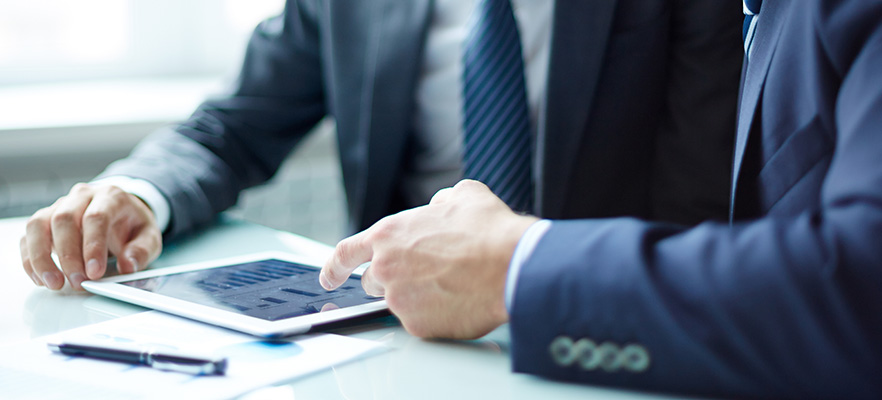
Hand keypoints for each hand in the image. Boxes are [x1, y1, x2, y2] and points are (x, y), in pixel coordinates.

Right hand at [20, 183, 161, 290]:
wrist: (121, 213)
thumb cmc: (132, 225)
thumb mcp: (149, 236)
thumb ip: (142, 250)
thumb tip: (128, 266)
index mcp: (110, 197)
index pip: (96, 217)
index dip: (93, 246)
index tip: (94, 272)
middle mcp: (81, 197)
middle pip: (64, 220)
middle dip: (68, 255)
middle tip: (77, 281)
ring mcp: (59, 206)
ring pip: (38, 225)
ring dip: (41, 257)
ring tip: (53, 283)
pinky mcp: (44, 220)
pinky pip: (28, 236)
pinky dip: (30, 259)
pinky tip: (40, 278)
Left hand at [320, 180, 537, 338]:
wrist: (511, 265)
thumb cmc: (488, 230)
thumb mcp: (462, 195)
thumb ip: (438, 202)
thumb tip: (437, 208)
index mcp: (388, 235)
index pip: (345, 253)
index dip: (334, 267)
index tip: (330, 277)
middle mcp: (385, 268)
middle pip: (372, 282)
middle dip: (392, 280)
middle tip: (425, 276)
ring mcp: (399, 300)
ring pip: (397, 303)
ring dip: (415, 297)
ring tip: (449, 285)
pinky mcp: (417, 325)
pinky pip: (420, 322)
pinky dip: (436, 315)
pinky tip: (459, 301)